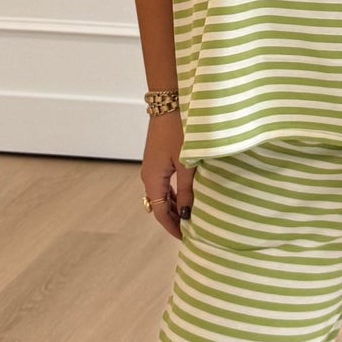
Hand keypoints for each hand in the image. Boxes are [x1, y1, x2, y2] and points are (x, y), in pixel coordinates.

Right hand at [142, 112, 193, 240]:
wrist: (169, 102)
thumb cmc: (180, 131)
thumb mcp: (187, 163)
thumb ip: (188, 190)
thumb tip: (189, 216)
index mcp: (152, 178)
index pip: (160, 212)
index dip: (173, 227)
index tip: (187, 238)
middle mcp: (148, 175)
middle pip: (159, 206)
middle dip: (174, 220)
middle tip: (192, 232)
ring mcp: (152, 166)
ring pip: (162, 195)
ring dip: (175, 207)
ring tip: (192, 217)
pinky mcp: (158, 158)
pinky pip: (164, 184)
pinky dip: (174, 195)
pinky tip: (187, 197)